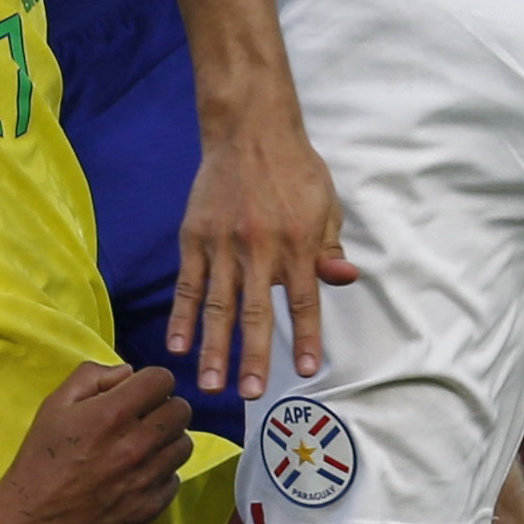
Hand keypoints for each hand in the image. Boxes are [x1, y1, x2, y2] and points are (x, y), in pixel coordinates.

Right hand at [0, 361, 193, 523]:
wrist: (35, 520)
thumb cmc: (41, 458)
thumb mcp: (55, 405)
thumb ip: (91, 376)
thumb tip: (127, 372)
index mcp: (113, 413)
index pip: (163, 379)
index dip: (151, 381)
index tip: (139, 391)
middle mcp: (137, 443)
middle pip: (182, 410)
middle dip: (164, 406)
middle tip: (144, 417)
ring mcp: (147, 478)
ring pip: (184, 444)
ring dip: (167, 439)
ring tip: (144, 445)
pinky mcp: (151, 506)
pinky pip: (175, 478)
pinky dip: (162, 473)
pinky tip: (139, 474)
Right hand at [170, 116, 358, 400]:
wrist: (250, 129)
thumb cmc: (295, 169)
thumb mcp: (325, 206)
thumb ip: (329, 249)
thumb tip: (345, 280)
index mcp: (298, 244)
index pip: (304, 301)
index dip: (305, 337)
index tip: (305, 371)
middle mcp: (260, 248)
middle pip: (256, 313)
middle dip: (252, 357)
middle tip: (248, 394)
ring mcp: (223, 244)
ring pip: (217, 305)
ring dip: (213, 347)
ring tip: (209, 383)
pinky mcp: (195, 237)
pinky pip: (188, 284)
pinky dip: (183, 315)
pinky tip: (178, 344)